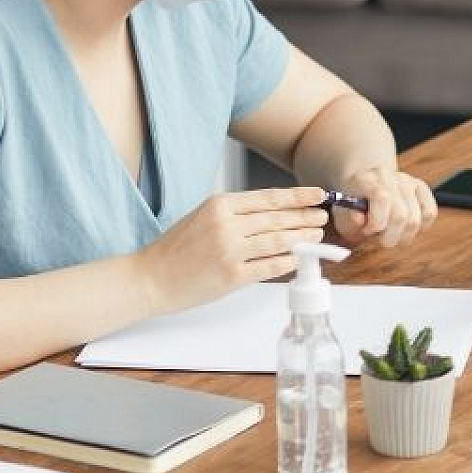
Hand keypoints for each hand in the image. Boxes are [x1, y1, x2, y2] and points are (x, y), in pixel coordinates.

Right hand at [133, 186, 329, 312]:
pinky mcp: (232, 276)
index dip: (298, 197)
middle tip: (322, 217)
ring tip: (316, 235)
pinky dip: (287, 262)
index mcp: (220, 205)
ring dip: (302, 238)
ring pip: (278, 241)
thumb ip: (236, 214)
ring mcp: (230, 251)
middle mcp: (227, 225)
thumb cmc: (176, 248)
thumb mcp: (204, 217)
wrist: (149, 277)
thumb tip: (277, 214)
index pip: (269, 198)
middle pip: (278, 219)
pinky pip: (269, 267)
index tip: (318, 195)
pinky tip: (298, 258)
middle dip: (305, 217)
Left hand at [332, 166, 436, 249]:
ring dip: (403, 236)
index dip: (377, 222)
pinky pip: (430, 213)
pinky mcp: (421, 187)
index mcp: (364, 180)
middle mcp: (388, 176)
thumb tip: (360, 220)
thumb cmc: (353, 204)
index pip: (381, 198)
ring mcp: (407, 180)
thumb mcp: (341, 214)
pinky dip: (420, 228)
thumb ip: (348, 219)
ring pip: (415, 218)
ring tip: (391, 234)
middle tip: (380, 239)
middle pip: (400, 214)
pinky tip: (406, 228)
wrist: (365, 186)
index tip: (368, 231)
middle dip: (390, 236)